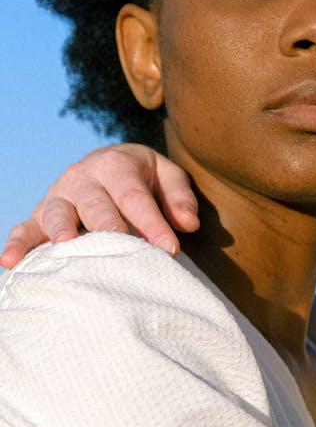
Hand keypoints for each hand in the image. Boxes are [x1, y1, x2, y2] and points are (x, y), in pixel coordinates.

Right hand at [0, 144, 198, 267]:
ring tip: (65, 246)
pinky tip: (9, 263)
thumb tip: (188, 223)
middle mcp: (83, 178)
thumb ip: (179, 197)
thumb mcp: (167, 176)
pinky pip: (25, 228)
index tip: (170, 250)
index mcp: (116, 165)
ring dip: (60, 230)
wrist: (109, 163)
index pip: (135, 197)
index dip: (152, 223)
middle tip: (122, 246)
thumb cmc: (144, 178)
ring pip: (57, 213)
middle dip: (108, 226)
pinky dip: (17, 244)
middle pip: (95, 204)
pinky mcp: (40, 215)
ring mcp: (59, 196)